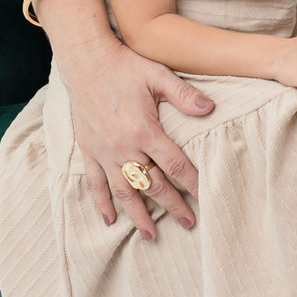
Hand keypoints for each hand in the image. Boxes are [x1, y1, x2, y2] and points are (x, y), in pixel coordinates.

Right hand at [57, 28, 214, 239]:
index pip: (174, 165)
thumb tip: (209, 108)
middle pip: (152, 185)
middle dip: (172, 206)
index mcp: (144, 130)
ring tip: (151, 235)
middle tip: (188, 222)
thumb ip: (183, 95)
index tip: (205, 197)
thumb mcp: (158, 75)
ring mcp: (104, 152)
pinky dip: (102, 203)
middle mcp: (124, 147)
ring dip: (138, 215)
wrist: (86, 61)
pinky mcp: (88, 151)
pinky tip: (110, 220)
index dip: (192, 183)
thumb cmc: (125, 65)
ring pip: (124, 192)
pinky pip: (95, 184)